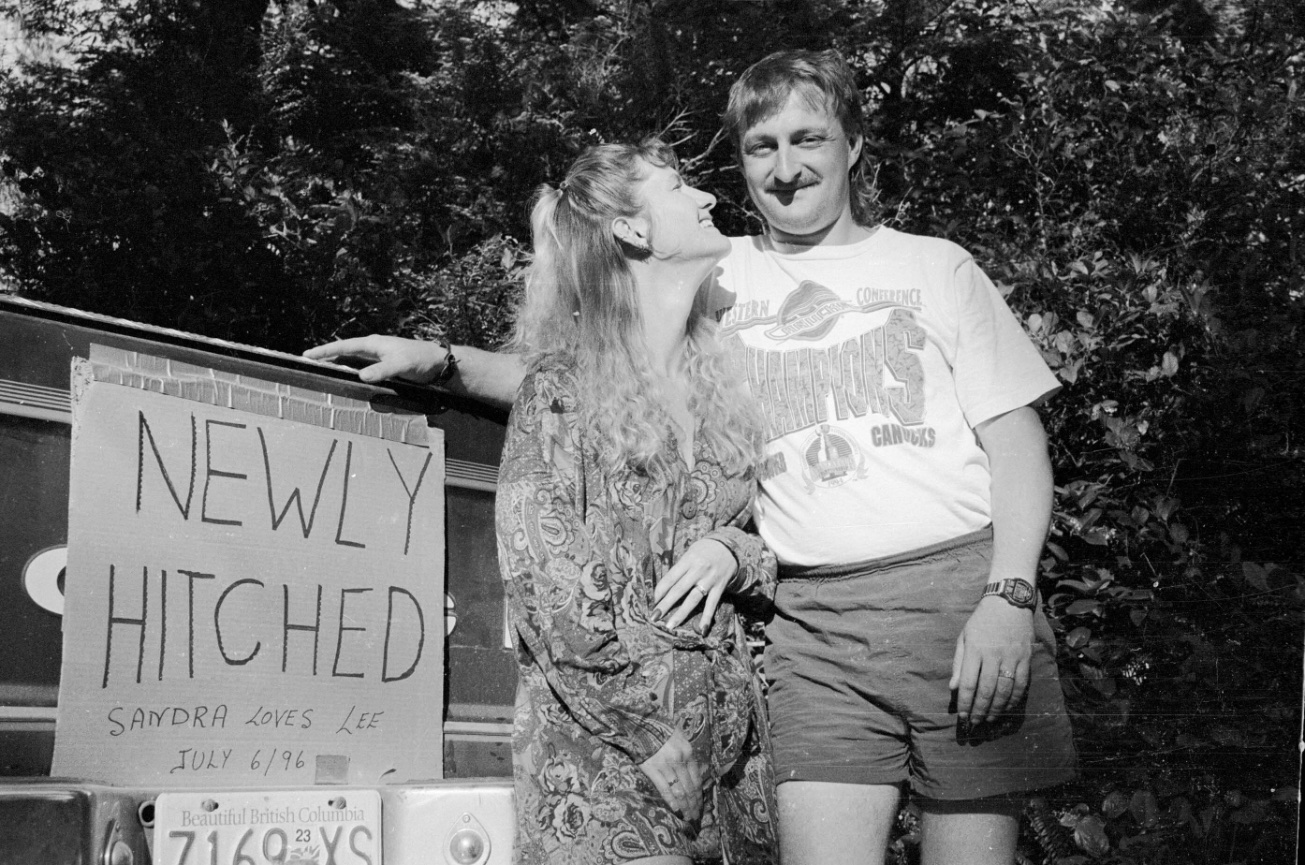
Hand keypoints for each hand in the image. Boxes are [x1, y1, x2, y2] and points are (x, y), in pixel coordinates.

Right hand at [303, 335, 449, 384]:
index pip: (344, 346)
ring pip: (352, 359)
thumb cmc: (420, 360)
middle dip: (326, 355)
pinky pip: (362, 367)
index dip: (325, 350)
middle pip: (344, 351)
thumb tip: (361, 375)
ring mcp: (379, 357)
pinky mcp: (385, 366)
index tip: (307, 355)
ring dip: (338, 363)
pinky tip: (347, 377)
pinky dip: (351, 370)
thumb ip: (382, 370)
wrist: (439, 363)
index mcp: (374, 344)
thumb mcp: (401, 365)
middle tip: (308, 362)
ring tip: (321, 369)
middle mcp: (374, 348)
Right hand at [638, 730, 704, 820]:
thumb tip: (693, 772)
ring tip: (688, 817)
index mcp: (688, 751)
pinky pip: (664, 788)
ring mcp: (666, 765)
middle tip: (695, 817)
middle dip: (693, 804)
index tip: (700, 805)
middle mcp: (679, 759)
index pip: (696, 778)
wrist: (640, 724)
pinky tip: (676, 809)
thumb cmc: (660, 730)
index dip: (699, 795)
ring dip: (685, 806)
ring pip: (679, 790)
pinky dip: (671, 801)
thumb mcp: (679, 737)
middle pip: (689, 787)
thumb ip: (686, 754)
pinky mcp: (652, 769)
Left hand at [652, 538, 736, 631]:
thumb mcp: (690, 553)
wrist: (730, 547)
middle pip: (679, 589)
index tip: (653, 601)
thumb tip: (665, 587)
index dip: (660, 590)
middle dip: (665, 604)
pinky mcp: (720, 587)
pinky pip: (712, 604)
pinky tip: (701, 630)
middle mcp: (698, 569)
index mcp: (688, 559)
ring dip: (681, 614)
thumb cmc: (705, 550)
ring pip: (693, 599)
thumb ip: (680, 568)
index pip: (671, 577)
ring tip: (670, 626)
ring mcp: (709, 579)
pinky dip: (707, 617)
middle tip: (654, 617)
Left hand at [949, 597, 1032, 724]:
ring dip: (997, 709)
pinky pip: (1021, 684)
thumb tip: (954, 687)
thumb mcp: (964, 637)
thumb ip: (959, 663)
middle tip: (975, 723)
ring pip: (1005, 691)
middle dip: (980, 710)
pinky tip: (1007, 708)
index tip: (962, 716)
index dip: (965, 703)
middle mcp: (993, 655)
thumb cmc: (982, 621)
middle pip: (987, 690)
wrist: (1008, 603)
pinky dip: (1014, 699)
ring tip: (989, 719)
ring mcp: (1011, 657)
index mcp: (975, 650)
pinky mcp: (1026, 658)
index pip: (969, 683)